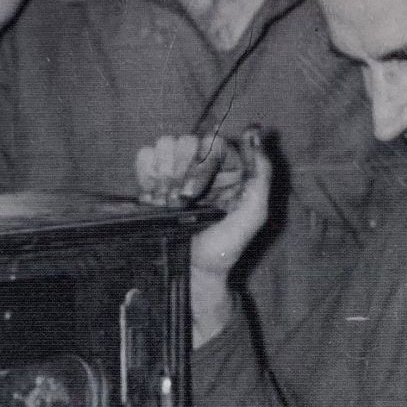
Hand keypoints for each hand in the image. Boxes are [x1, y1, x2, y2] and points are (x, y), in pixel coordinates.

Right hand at [135, 128, 271, 347]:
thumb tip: (254, 132)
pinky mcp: (151, 180)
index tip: (202, 188)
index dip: (206, 159)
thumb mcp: (255, 213)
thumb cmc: (225, 247)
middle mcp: (203, 165)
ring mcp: (176, 171)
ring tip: (169, 201)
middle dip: (183, 169)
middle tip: (184, 198)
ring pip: (164, 143)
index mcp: (229, 168)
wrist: (191, 273)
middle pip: (186, 138)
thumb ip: (261, 173)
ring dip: (164, 173)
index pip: (214, 139)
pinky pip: (144, 155)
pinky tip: (154, 196)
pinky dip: (146, 173)